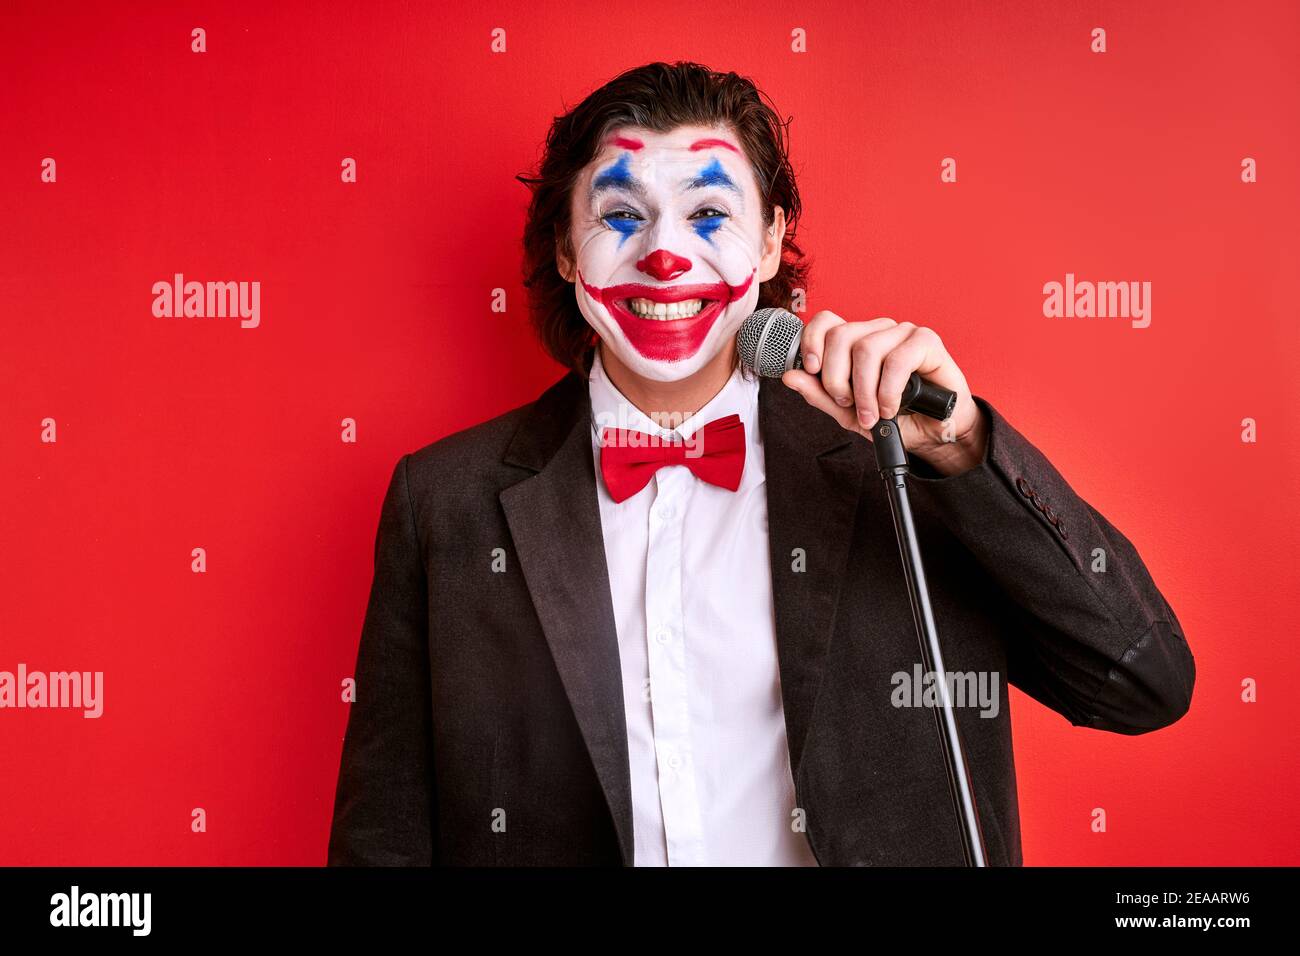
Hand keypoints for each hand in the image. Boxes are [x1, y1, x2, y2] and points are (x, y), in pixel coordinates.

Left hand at [781, 311, 988, 475]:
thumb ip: (820, 394)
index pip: (826, 321)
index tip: (812, 370)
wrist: (932, 432)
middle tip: (847, 404)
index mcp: (857, 341)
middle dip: (836, 377)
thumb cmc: (894, 417)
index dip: (813, 341)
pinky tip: (890, 407)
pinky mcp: (927, 341)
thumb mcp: (848, 413)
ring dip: (864, 390)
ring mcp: (902, 333)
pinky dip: (888, 390)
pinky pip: (897, 359)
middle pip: (841, 335)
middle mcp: (877, 331)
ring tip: (871, 414)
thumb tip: (790, 376)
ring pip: (867, 348)